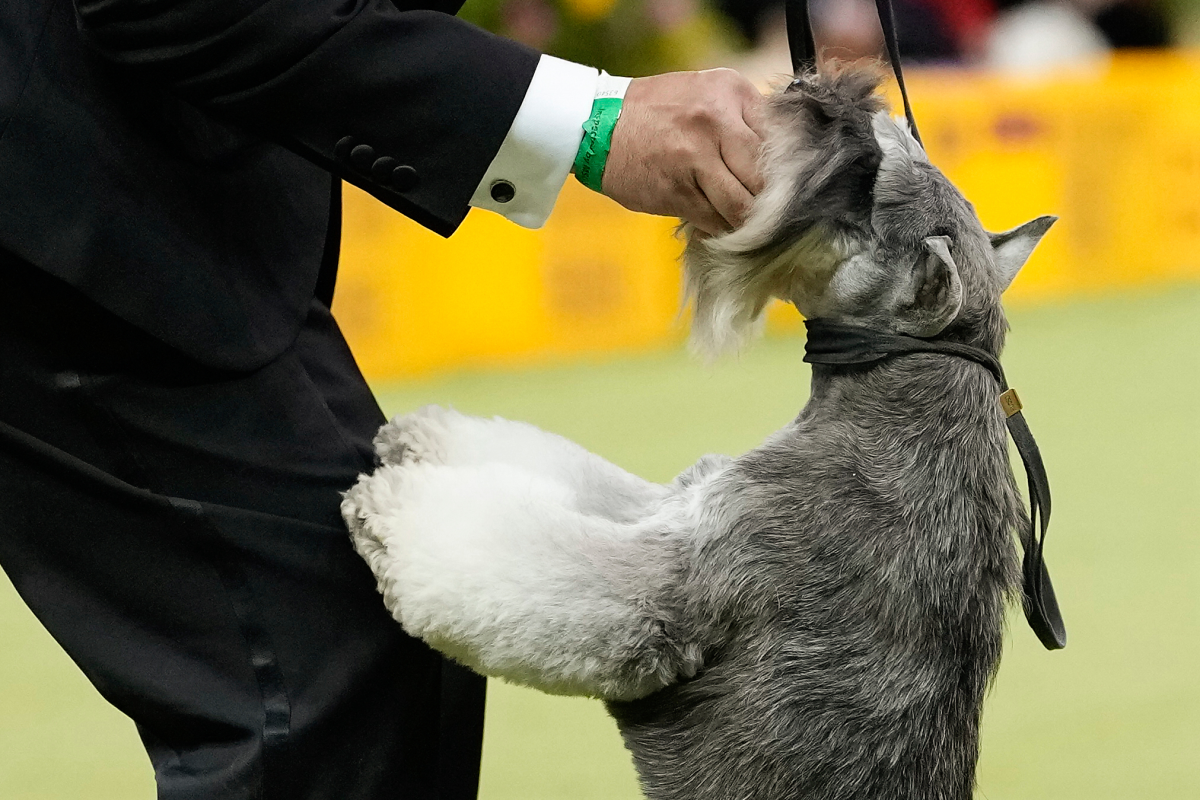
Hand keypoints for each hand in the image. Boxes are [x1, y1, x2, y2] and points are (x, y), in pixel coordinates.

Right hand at [602, 69, 766, 235]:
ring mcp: (697, 156)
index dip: (783, 170)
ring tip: (743, 225)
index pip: (780, 140)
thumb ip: (742, 122)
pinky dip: (720, 230)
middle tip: (766, 214)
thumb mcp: (705, 96)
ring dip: (745, 222)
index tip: (779, 187)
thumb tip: (781, 167)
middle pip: (766, 176)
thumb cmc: (655, 113)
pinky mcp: (678, 190)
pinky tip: (715, 226)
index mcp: (731, 91)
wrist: (597, 125)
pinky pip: (715, 222)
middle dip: (767, 201)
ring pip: (743, 205)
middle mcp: (718, 119)